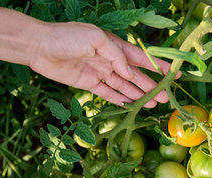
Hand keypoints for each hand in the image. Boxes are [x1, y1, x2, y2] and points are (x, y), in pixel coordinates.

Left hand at [30, 22, 174, 107]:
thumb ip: (115, 55)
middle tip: (164, 97)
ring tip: (153, 104)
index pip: (140, 57)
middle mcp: (109, 60)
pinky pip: (108, 93)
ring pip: (124, 87)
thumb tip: (129, 72)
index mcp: (114, 46)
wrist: (40, 46)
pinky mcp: (89, 83)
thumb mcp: (95, 38)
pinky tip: (131, 106)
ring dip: (138, 95)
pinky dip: (119, 100)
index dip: (156, 65)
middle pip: (135, 76)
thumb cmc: (68, 36)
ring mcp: (100, 72)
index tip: (172, 73)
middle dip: (151, 86)